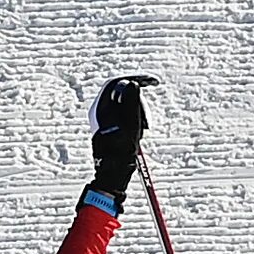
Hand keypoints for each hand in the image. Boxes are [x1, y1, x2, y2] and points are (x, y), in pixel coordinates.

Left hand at [89, 75, 154, 194]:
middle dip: (138, 102)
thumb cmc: (120, 152)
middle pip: (124, 93)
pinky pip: (126, 115)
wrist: (112, 174)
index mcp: (101, 107)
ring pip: (127, 105)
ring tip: (141, 130)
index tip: (152, 82)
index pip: (119, 83)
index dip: (136, 79)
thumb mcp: (130, 124)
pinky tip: (137, 134)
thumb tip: (133, 84)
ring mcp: (105, 118)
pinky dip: (135, 120)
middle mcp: (100, 111)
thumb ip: (132, 102)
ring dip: (138, 113)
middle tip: (145, 119)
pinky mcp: (111, 126)